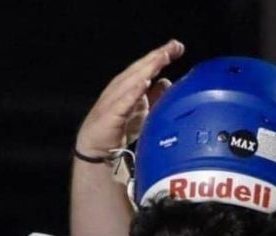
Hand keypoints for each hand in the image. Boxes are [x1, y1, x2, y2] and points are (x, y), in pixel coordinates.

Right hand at [75, 39, 185, 157]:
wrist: (96, 149)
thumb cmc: (119, 128)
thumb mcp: (143, 111)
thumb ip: (154, 97)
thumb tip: (167, 81)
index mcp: (129, 86)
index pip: (146, 67)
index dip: (161, 56)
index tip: (178, 47)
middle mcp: (121, 88)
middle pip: (140, 69)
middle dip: (157, 56)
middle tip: (174, 46)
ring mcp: (114, 99)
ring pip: (132, 80)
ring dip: (148, 68)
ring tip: (162, 58)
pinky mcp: (110, 114)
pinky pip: (124, 102)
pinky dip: (134, 92)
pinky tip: (144, 83)